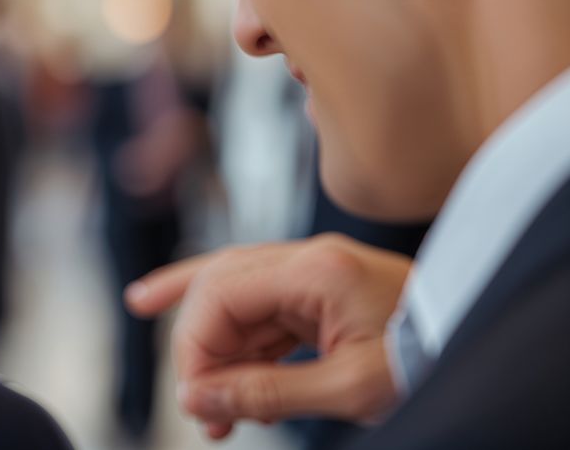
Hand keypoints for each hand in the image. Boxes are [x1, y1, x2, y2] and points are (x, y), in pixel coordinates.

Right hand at [125, 233, 410, 438]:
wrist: (479, 344)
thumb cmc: (430, 359)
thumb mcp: (349, 389)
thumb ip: (267, 392)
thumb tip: (198, 399)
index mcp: (316, 270)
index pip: (221, 293)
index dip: (195, 346)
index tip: (196, 398)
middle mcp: (307, 262)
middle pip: (219, 288)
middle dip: (197, 346)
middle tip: (196, 404)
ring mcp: (311, 276)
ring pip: (233, 302)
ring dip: (216, 355)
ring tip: (210, 413)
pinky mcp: (317, 297)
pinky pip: (260, 317)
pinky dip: (239, 351)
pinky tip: (218, 378)